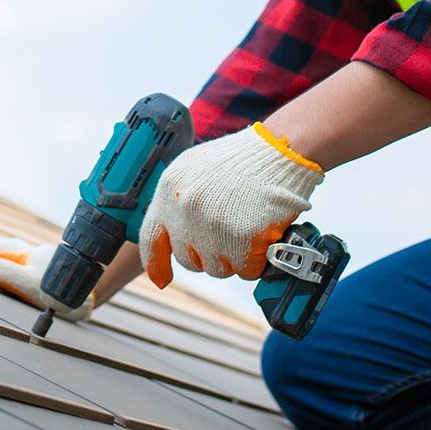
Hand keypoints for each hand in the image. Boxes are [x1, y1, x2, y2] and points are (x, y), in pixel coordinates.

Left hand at [139, 122, 323, 288]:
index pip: (151, 238)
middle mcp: (185, 210)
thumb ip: (178, 201)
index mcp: (169, 190)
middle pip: (189, 260)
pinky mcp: (241, 239)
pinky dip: (257, 261)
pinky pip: (245, 270)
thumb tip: (172, 239)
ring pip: (217, 269)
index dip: (156, 264)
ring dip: (234, 258)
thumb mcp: (195, 170)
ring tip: (247, 229)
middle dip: (209, 254)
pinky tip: (262, 237)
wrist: (279, 150)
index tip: (162, 279)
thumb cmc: (243, 160)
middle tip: (230, 232)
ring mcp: (212, 225)